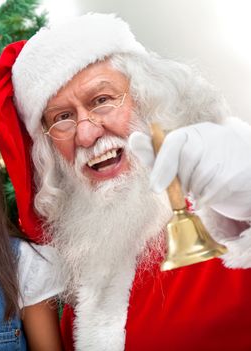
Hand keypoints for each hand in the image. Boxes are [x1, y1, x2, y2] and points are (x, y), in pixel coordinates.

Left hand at [128, 118, 250, 219]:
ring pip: (199, 178)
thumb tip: (133, 139)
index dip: (161, 166)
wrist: (236, 167)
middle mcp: (210, 136)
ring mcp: (226, 152)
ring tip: (195, 187)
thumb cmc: (196, 164)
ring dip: (192, 190)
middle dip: (179, 180)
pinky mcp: (235, 173)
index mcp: (191, 132)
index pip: (173, 142)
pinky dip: (204, 199)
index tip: (154, 188)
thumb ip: (152, 153)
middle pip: (186, 161)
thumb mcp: (174, 157)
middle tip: (181, 186)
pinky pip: (213, 191)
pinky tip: (205, 194)